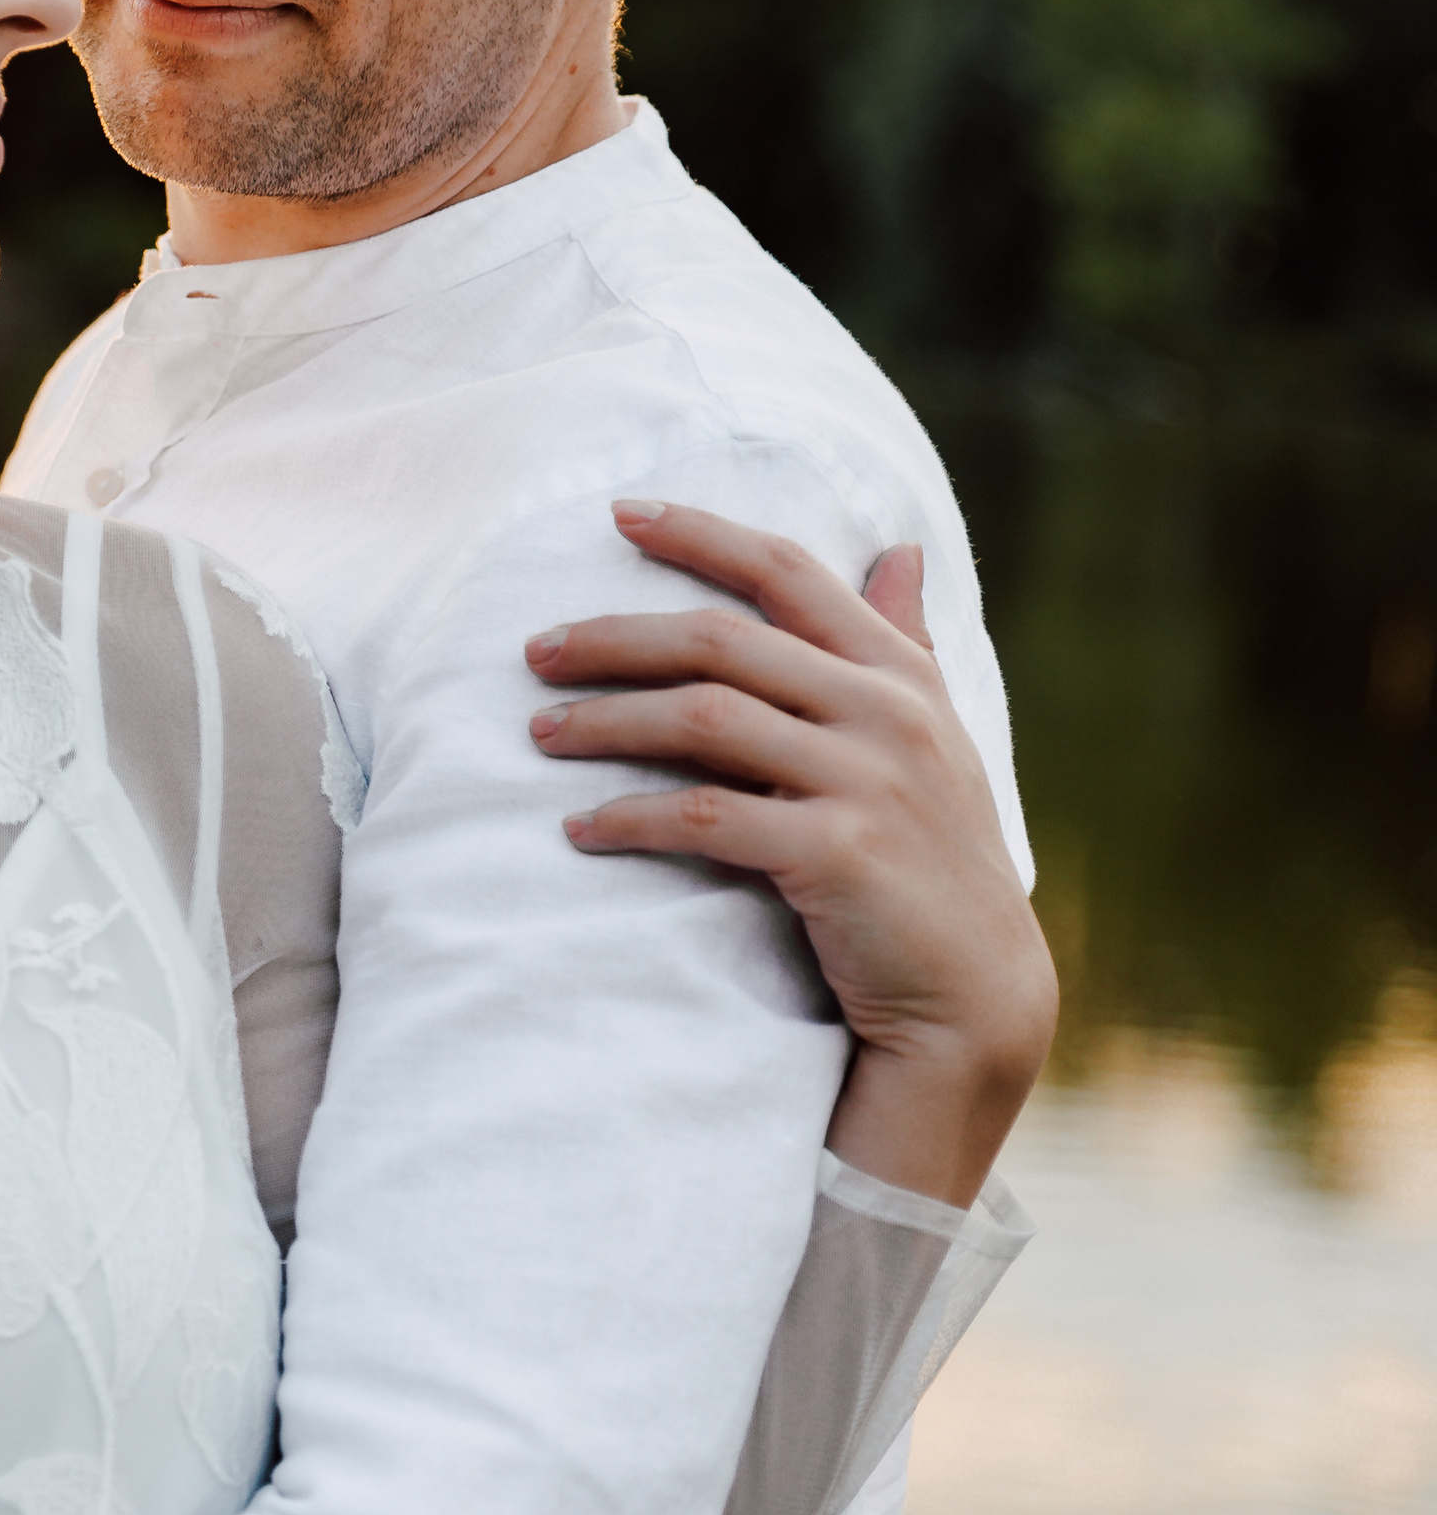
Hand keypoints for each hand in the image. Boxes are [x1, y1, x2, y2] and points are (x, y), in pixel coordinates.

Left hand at [525, 497, 1056, 1205]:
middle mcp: (888, 713)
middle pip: (722, 640)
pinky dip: (631, 817)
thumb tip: (902, 548)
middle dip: (616, 638)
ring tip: (540, 733)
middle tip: (536, 651)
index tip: (619, 515)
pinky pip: (704, 816)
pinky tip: (582, 829)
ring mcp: (866, 780)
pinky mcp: (836, 853)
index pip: (789, 573)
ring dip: (606, 723)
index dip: (701, 535)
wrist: (977, 999)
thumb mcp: (935, 740)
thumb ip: (906, 646)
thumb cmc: (938, 864)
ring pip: (702, 719)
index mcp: (901, 676)